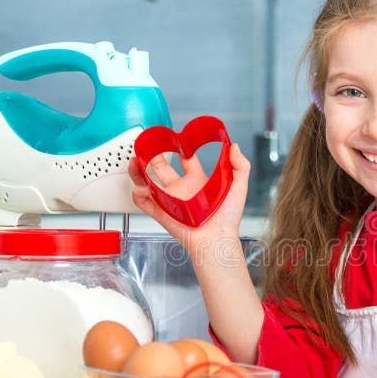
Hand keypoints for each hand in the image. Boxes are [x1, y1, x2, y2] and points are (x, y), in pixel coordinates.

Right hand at [128, 143, 250, 250]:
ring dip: (138, 172)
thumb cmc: (229, 218)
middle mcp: (182, 189)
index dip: (181, 147)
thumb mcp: (239, 187)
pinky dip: (138, 195)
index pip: (187, 160)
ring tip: (135, 162)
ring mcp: (170, 201)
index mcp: (198, 181)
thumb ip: (241, 165)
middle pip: (162, 169)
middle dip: (152, 157)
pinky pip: (145, 204)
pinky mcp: (162, 214)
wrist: (218, 240)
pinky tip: (141, 188)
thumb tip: (234, 146)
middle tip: (147, 147)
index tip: (175, 138)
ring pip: (148, 183)